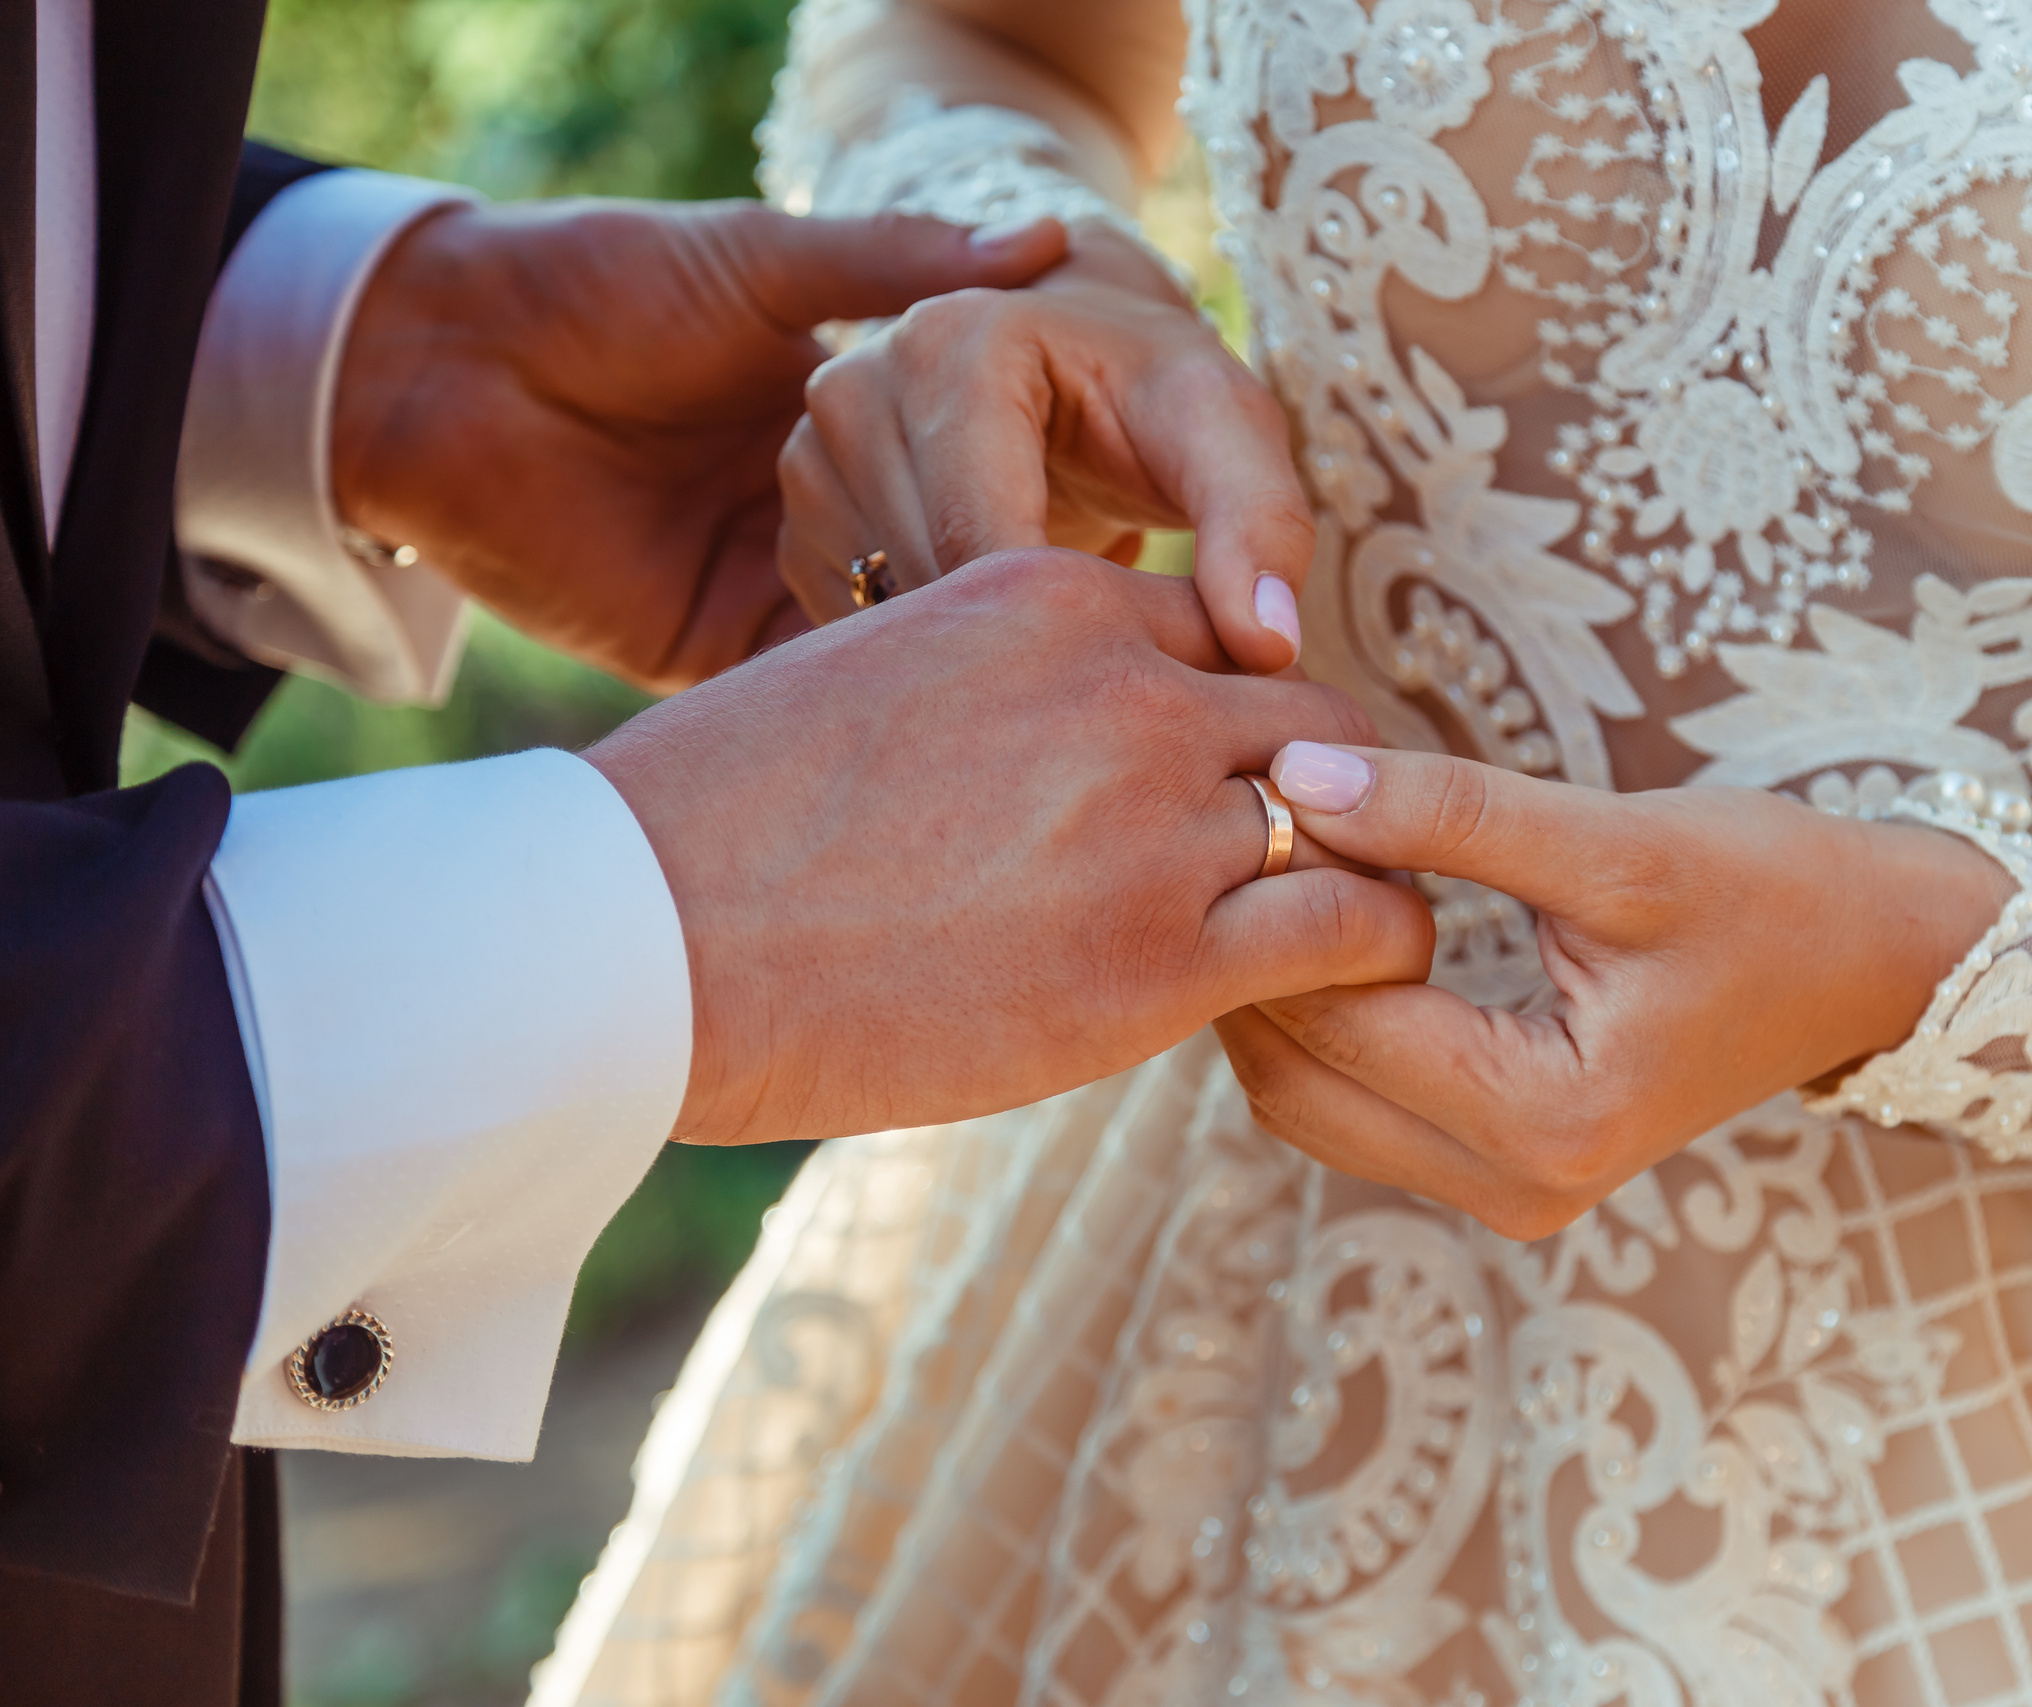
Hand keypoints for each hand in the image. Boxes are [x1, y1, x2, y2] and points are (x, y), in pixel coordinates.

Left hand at [330, 199, 1068, 692]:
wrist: (446, 364)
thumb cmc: (603, 286)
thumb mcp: (765, 258)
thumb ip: (895, 258)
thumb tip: (1047, 243)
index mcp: (848, 425)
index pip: (980, 478)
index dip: (1053, 501)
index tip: (1147, 520)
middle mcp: (825, 516)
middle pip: (952, 577)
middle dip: (1024, 604)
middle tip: (1128, 633)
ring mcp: (775, 592)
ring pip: (898, 647)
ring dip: (964, 664)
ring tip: (1067, 682)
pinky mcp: (718, 655)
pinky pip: (818, 696)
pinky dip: (880, 705)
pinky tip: (958, 708)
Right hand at [583, 552, 1433, 1145]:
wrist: (646, 935)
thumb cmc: (724, 821)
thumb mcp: (877, 677)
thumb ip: (995, 689)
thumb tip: (1037, 747)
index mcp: (1048, 598)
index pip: (1218, 635)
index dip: (1244, 715)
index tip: (1244, 777)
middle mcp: (1125, 690)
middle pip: (1312, 715)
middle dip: (1330, 784)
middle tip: (1322, 857)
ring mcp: (1152, 821)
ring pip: (1354, 819)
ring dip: (1359, 872)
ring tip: (1346, 934)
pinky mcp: (1161, 958)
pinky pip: (1352, 930)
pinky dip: (1375, 956)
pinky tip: (1349, 992)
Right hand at [776, 226, 1313, 674]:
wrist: (1083, 362)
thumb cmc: (1160, 397)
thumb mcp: (1233, 438)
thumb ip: (1263, 529)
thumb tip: (1265, 648)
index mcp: (955, 345)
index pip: (981, 543)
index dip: (1060, 635)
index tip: (1131, 681)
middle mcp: (855, 386)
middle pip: (925, 583)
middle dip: (1018, 650)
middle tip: (1101, 686)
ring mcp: (811, 452)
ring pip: (883, 618)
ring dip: (969, 659)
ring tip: (1053, 657)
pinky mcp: (800, 516)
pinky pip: (853, 629)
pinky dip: (926, 658)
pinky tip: (996, 647)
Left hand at [1216, 743, 2011, 1239]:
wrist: (1879, 961)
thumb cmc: (1774, 893)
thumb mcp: (1618, 842)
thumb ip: (1454, 814)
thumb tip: (1301, 783)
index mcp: (1547, 1121)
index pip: (1341, 1021)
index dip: (1285, 908)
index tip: (1265, 797)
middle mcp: (1517, 1188)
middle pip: (1299, 1083)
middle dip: (1260, 961)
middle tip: (1254, 832)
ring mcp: (1509, 1192)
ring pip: (1311, 1104)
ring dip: (1283, 994)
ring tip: (1295, 868)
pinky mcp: (1505, 1166)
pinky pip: (1357, 1105)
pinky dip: (1328, 1020)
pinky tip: (1338, 924)